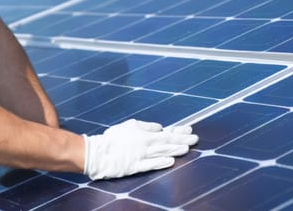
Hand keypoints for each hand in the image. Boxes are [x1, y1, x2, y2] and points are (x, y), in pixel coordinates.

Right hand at [83, 119, 198, 179]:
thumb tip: (160, 127)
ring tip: (187, 149)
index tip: (189, 130)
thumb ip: (146, 126)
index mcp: (144, 134)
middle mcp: (145, 144)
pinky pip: (151, 164)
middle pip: (167, 143)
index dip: (179, 132)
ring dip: (175, 150)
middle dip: (182, 140)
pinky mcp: (136, 167)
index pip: (166, 132)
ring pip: (162, 153)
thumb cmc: (112, 138)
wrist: (98, 153)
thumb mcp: (129, 125)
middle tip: (195, 139)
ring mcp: (141, 156)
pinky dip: (161, 163)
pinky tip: (171, 161)